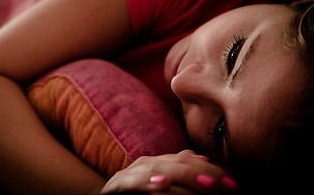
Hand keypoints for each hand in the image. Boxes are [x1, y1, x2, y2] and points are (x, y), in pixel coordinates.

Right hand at [101, 150, 237, 193]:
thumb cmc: (137, 193)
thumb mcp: (162, 184)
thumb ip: (180, 174)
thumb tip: (202, 160)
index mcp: (159, 163)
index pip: (188, 160)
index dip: (211, 170)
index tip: (233, 186)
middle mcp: (146, 164)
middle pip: (178, 162)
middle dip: (205, 174)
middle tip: (227, 186)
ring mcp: (131, 173)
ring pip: (161, 170)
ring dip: (185, 176)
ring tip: (207, 184)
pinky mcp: (117, 185)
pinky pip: (135, 183)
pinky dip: (149, 183)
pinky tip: (163, 184)